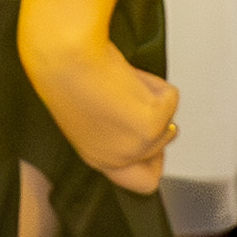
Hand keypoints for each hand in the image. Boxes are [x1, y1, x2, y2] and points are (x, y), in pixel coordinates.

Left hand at [25, 26, 182, 196]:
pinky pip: (171, 98)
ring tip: (121, 83)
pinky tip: (128, 76)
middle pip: (162, 145)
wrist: (65, 54)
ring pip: (168, 120)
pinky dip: (155, 83)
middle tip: (131, 96)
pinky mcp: (154, 121)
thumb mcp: (87, 114)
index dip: (152, 159)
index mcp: (97, 158)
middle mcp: (120, 158)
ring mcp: (139, 143)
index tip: (146, 135)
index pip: (143, 182)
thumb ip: (112, 130)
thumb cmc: (65, 74)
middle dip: (155, 119)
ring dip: (152, 99)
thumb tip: (136, 122)